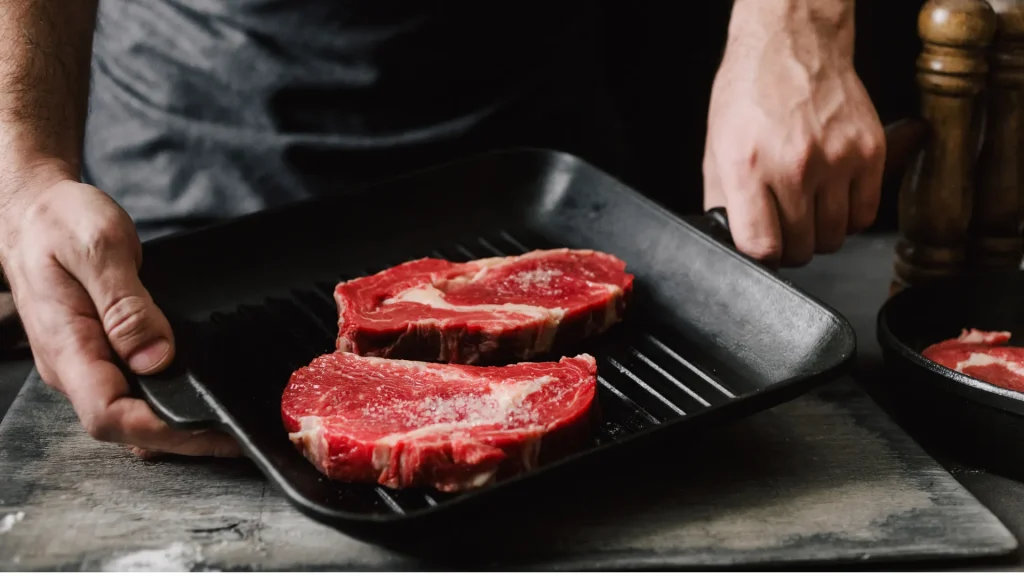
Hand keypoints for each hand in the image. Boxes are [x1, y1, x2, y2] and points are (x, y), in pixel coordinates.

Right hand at [0, 165, 239, 457]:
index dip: (161, 431)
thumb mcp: (98, 248)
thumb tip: (155, 357)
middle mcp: (74, 366)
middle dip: (181, 439)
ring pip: (131, 414)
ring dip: (178, 427)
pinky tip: (199, 401)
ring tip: (227, 427)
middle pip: (124, 427)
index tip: (209, 429)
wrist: (34, 212)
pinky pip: (134, 392)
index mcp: (67, 347)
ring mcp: (87, 364)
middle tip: (235, 437)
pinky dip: (169, 403)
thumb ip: (125, 304)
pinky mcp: (101, 355)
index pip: (108, 414)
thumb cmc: (59, 223)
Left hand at [702, 11, 885, 266]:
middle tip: (785, 227)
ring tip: (807, 209)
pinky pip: (865, 214)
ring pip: (834, 237)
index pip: (761, 246)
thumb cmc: (750, 93)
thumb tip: (732, 242)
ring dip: (819, 234)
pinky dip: (849, 217)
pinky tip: (832, 198)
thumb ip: (722, 200)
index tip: (763, 249)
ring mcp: (836, 159)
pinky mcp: (869, 152)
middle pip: (801, 247)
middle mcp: (793, 165)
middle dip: (790, 247)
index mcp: (747, 166)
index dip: (761, 257)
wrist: (793, 45)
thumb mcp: (716, 147)